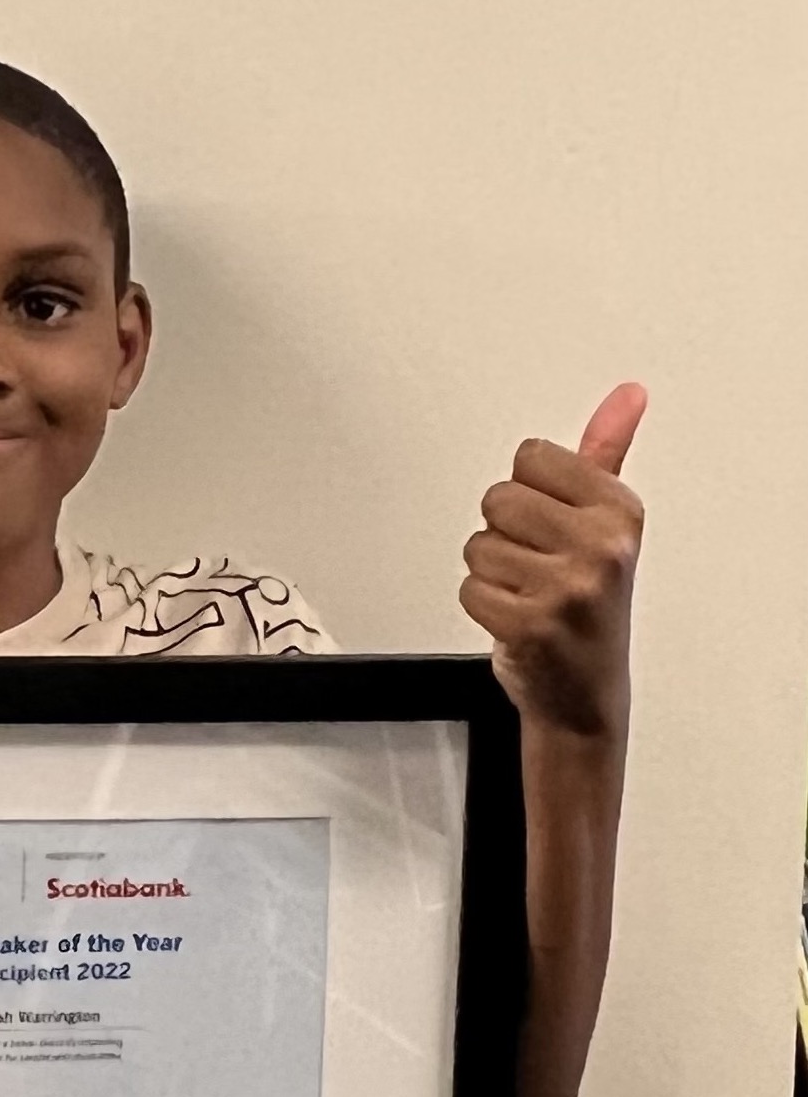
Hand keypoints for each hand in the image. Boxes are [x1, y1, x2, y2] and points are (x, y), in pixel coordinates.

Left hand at [460, 382, 646, 737]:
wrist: (585, 701)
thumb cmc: (589, 611)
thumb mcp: (606, 528)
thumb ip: (605, 455)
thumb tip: (627, 394)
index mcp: (619, 510)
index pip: (531, 457)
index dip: (528, 493)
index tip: (553, 528)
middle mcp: (600, 546)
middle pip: (499, 498)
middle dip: (505, 534)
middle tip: (535, 568)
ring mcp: (567, 587)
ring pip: (479, 545)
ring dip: (491, 574)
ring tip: (526, 597)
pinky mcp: (530, 625)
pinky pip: (469, 589)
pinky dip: (481, 606)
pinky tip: (513, 621)